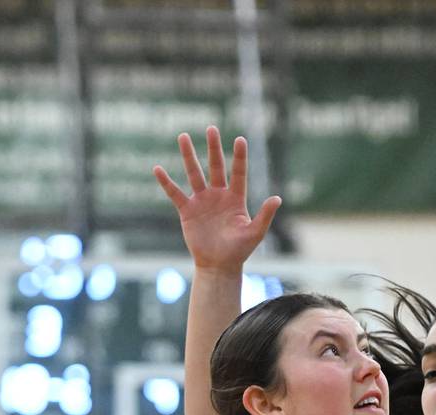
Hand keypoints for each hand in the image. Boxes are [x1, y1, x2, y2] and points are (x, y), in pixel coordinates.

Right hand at [153, 125, 281, 273]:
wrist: (219, 265)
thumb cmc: (239, 251)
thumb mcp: (255, 233)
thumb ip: (265, 215)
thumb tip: (278, 198)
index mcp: (236, 199)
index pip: (238, 173)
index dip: (239, 157)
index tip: (240, 139)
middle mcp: (219, 195)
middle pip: (215, 167)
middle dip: (213, 148)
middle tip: (211, 128)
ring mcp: (202, 201)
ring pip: (194, 174)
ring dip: (189, 156)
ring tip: (183, 136)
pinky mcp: (187, 211)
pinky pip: (175, 193)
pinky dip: (166, 182)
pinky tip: (157, 169)